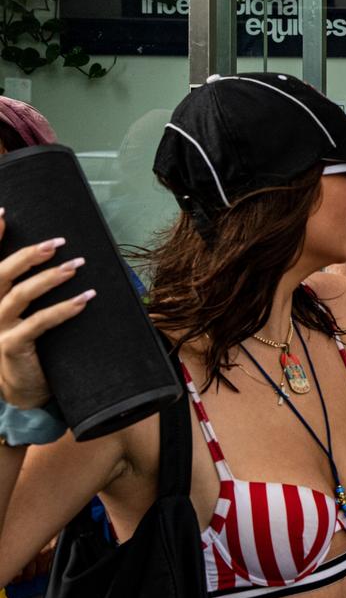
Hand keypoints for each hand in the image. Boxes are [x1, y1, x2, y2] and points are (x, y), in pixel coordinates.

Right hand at [0, 209, 94, 408]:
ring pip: (20, 294)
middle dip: (29, 254)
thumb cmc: (31, 341)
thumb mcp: (28, 313)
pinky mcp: (12, 345)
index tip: (3, 212)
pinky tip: (85, 298)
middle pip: (1, 272)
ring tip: (77, 266)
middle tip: (58, 243)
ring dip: (51, 278)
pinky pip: (38, 322)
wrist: (24, 385)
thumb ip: (33, 287)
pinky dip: (63, 308)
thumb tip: (66, 258)